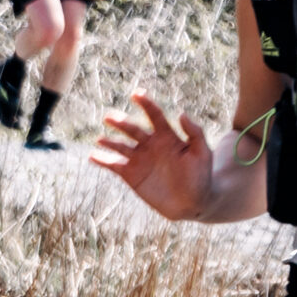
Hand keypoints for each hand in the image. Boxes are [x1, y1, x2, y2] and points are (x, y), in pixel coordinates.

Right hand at [89, 89, 215, 220]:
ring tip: (101, 139)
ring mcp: (138, 158)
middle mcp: (150, 144)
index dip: (146, 103)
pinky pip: (113, 164)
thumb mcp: (202, 153)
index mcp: (167, 136)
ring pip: (120, 146)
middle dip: (121, 122)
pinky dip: (102, 160)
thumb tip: (181, 113)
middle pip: (133, 129)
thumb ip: (195, 133)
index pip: (154, 115)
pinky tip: (93, 156)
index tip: (137, 94)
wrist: (193, 203)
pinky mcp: (130, 174)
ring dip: (110, 141)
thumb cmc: (201, 176)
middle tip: (110, 117)